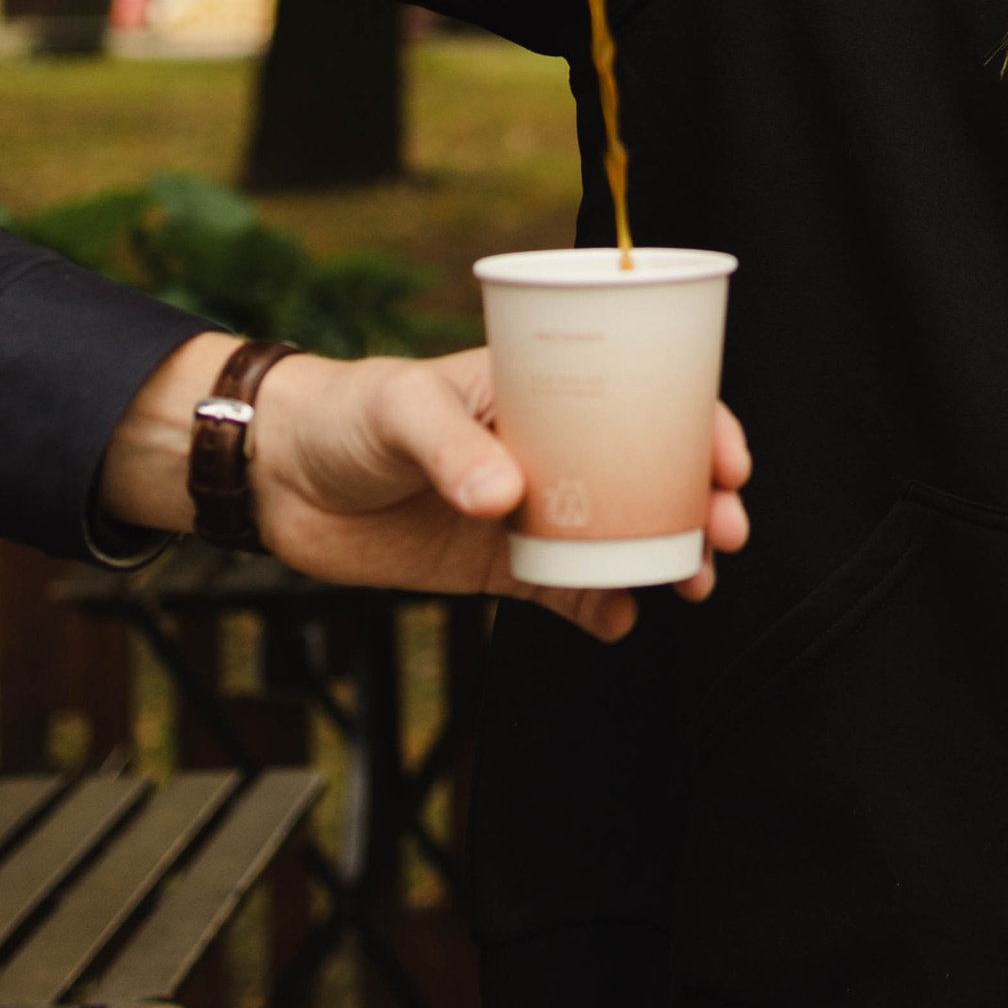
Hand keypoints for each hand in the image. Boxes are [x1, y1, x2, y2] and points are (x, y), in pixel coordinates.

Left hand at [98, 330, 752, 645]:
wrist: (279, 476)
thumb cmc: (343, 412)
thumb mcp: (401, 408)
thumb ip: (451, 447)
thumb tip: (504, 498)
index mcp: (544, 386)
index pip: (645, 394)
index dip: (701, 423)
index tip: (728, 463)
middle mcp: (550, 446)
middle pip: (651, 471)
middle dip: (702, 501)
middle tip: (726, 532)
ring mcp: (528, 509)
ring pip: (621, 535)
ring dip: (665, 557)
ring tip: (690, 583)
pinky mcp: (499, 565)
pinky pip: (567, 590)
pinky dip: (599, 608)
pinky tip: (620, 622)